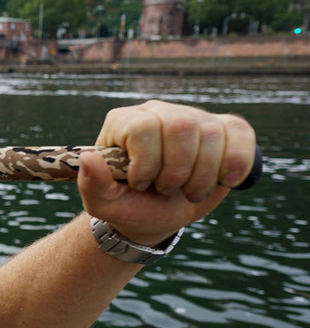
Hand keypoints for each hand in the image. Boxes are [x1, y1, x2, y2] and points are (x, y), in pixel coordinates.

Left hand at [77, 100, 256, 245]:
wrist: (156, 215)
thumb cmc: (127, 206)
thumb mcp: (102, 203)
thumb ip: (91, 183)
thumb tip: (87, 159)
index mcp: (124, 122)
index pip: (142, 128)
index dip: (147, 163)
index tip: (142, 185)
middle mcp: (157, 112)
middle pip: (181, 125)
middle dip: (178, 170)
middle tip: (168, 190)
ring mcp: (192, 116)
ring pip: (212, 133)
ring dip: (203, 175)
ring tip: (189, 192)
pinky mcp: (223, 128)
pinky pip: (240, 133)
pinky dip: (236, 162)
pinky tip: (224, 181)